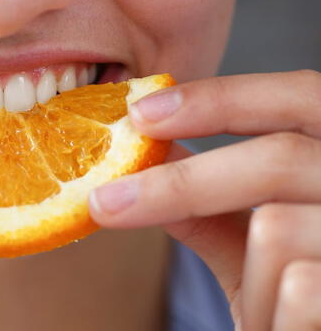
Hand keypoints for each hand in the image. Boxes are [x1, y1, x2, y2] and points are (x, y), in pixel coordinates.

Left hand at [89, 70, 320, 329]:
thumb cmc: (299, 297)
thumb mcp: (253, 244)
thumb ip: (209, 199)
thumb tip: (146, 152)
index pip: (299, 94)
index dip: (220, 97)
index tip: (138, 113)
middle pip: (279, 157)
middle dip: (181, 184)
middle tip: (103, 201)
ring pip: (275, 229)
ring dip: (249, 277)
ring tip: (268, 305)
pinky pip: (294, 286)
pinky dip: (267, 311)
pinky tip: (287, 325)